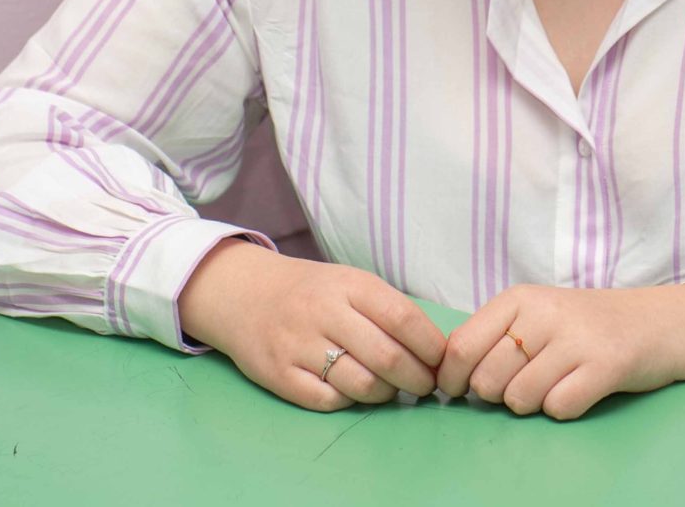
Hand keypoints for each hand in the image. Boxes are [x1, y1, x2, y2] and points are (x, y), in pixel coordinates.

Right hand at [178, 237, 448, 411]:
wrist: (243, 294)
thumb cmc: (311, 292)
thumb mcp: (349, 283)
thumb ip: (387, 310)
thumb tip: (436, 351)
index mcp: (348, 284)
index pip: (402, 317)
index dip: (430, 346)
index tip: (441, 361)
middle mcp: (323, 312)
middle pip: (386, 356)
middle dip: (417, 379)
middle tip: (424, 386)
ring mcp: (298, 344)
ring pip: (361, 384)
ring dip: (386, 394)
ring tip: (390, 389)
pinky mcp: (279, 374)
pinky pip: (328, 400)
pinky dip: (349, 401)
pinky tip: (353, 392)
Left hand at [434, 282, 684, 419]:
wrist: (656, 322)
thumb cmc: (583, 324)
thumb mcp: (533, 315)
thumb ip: (491, 337)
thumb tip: (445, 375)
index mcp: (518, 299)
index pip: (460, 347)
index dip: (452, 379)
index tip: (459, 390)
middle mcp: (543, 314)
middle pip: (487, 381)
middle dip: (498, 395)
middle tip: (523, 383)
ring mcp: (576, 339)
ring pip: (520, 400)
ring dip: (532, 404)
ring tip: (554, 383)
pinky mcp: (606, 365)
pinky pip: (558, 408)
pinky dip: (563, 409)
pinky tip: (578, 389)